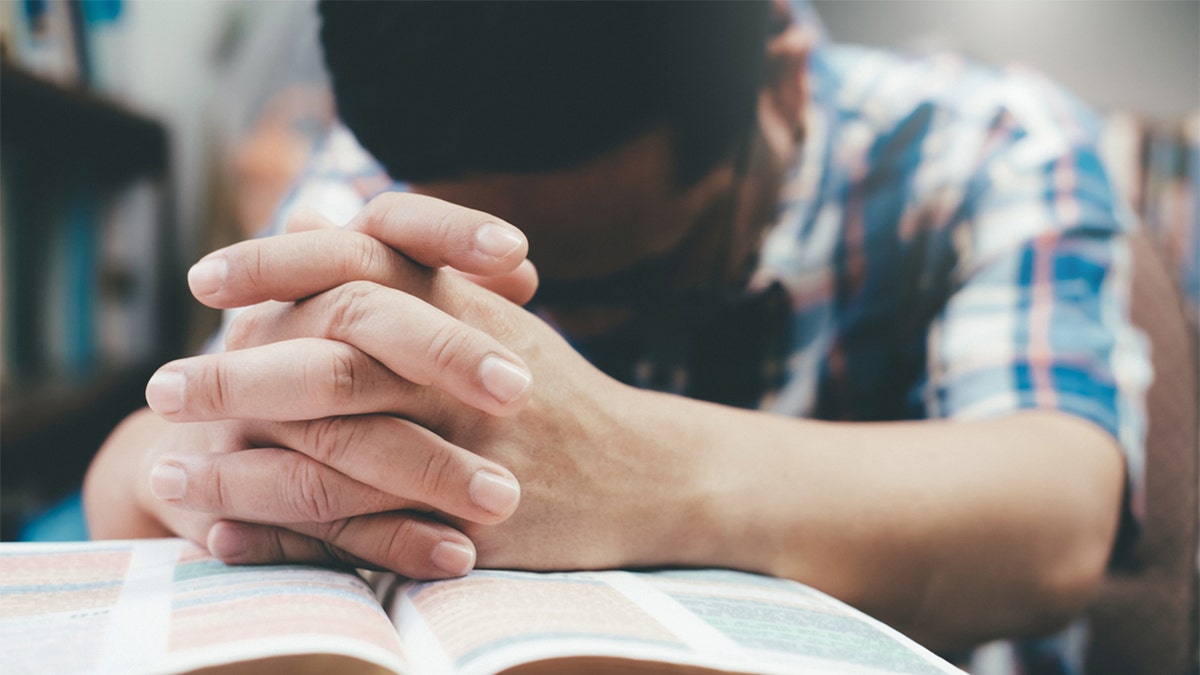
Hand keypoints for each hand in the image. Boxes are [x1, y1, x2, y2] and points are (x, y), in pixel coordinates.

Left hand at [148, 193, 708, 574]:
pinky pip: (367, 530)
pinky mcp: (477, 519)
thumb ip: (411, 270)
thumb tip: (320, 211)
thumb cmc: (559, 394)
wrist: (648, 472)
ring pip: (340, 450)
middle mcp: (466, 369)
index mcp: (467, 307)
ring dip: (244, 469)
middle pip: (336, 358)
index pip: (361, 264)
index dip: (276, 265)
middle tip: (162, 389)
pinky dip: (289, 537)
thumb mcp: (492, 316)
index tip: (205, 281)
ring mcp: (473, 447)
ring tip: (172, 479)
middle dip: (238, 376)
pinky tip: (228, 539)